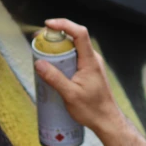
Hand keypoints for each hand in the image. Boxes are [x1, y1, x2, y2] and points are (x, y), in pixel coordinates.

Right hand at [34, 18, 124, 135]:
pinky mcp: (89, 72)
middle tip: (38, 41)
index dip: (64, 24)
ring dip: (58, 48)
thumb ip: (55, 78)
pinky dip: (62, 58)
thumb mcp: (70, 95)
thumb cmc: (92, 109)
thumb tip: (38, 63)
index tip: (48, 25)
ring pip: (73, 49)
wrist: (107, 121)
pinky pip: (74, 58)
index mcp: (90, 61)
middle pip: (74, 38)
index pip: (80, 33)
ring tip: (42, 53)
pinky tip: (52, 66)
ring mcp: (91, 65)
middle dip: (55, 36)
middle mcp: (93, 59)